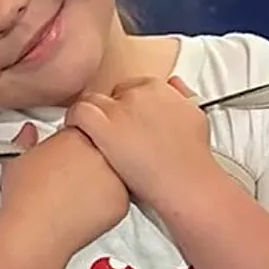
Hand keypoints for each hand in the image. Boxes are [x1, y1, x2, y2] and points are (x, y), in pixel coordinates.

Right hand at [0, 123, 128, 254]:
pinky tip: (85, 206)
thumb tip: (29, 131)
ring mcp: (113, 176)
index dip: (70, 144)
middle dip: (87, 159)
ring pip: (112, 171)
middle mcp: (97, 152)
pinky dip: (106, 202)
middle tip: (69, 175)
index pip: (81, 128)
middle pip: (100, 148)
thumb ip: (26, 138)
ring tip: (75, 193)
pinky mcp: (122, 201)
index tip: (63, 156)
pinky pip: (119, 196)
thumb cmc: (23, 198)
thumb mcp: (16, 157)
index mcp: (74, 135)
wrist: (34, 233)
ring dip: (100, 179)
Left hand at [65, 76, 217, 203]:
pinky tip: (76, 132)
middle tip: (111, 130)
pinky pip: (78, 113)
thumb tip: (173, 85)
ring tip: (90, 132)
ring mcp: (119, 110)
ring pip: (91, 101)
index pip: (131, 87)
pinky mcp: (104, 127)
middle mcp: (137, 95)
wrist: (187, 184)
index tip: (124, 119)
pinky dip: (73, 120)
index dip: (125, 105)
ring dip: (90, 114)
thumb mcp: (195, 116)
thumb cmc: (192, 158)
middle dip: (109, 110)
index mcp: (159, 89)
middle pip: (111, 94)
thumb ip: (181, 96)